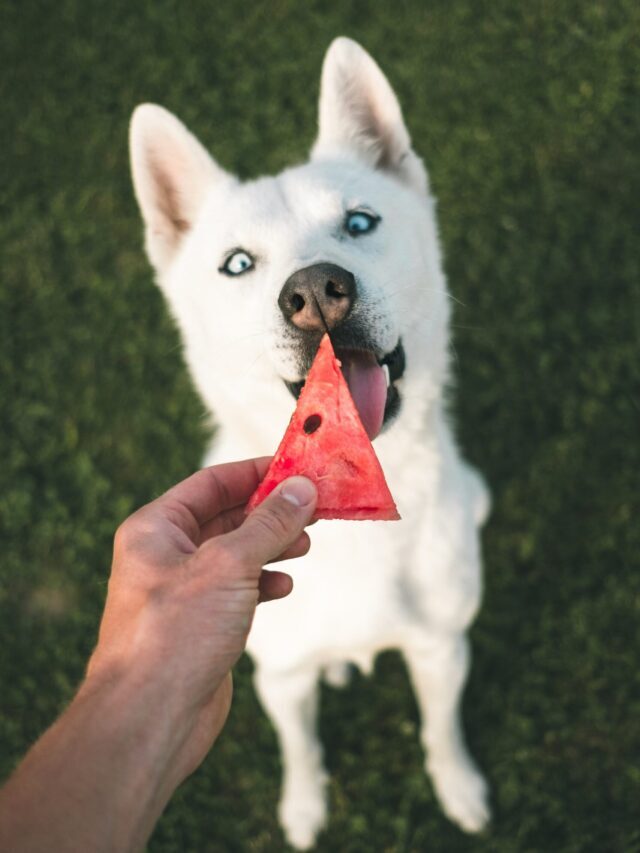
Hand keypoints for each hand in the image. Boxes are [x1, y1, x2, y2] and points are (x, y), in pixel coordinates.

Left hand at [87, 458, 316, 783]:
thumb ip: (268, 524)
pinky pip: (237, 589)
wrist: (150, 717)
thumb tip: (302, 488)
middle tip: (312, 509)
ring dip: (271, 546)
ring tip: (304, 545)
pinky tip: (283, 585)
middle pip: (226, 517)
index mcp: (155, 529)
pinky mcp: (200, 624)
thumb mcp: (228, 565)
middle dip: (269, 513)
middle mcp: (165, 555)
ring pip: (235, 554)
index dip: (255, 473)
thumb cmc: (175, 634)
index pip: (211, 483)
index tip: (296, 469)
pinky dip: (262, 582)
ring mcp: (183, 591)